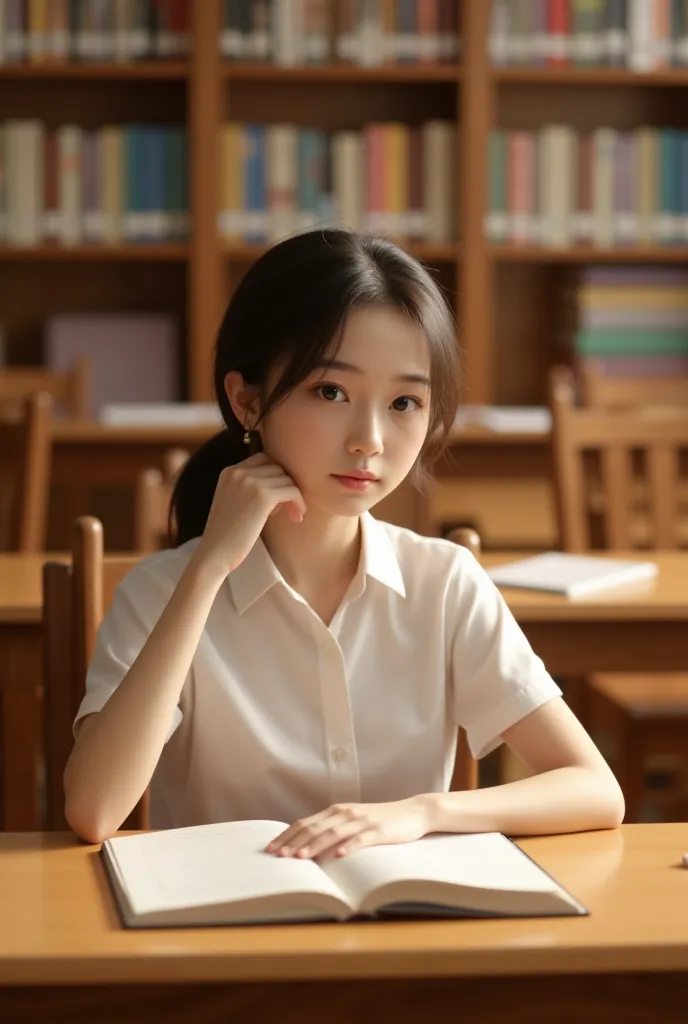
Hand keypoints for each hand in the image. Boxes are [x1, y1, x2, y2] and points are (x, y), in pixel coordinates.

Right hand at [191, 453, 305, 579]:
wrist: (215, 554)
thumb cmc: (227, 535)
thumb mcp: (233, 501)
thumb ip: (249, 487)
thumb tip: (282, 479)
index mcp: (229, 471)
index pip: (264, 459)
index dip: (276, 476)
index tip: (279, 497)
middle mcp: (238, 471)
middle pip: (278, 468)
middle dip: (285, 486)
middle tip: (287, 509)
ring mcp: (250, 482)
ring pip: (287, 479)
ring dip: (293, 496)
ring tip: (290, 515)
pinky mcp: (263, 496)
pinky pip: (292, 491)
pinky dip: (298, 503)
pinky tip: (297, 517)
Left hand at [265, 797, 433, 860]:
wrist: (413, 812)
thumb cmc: (380, 820)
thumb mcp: (353, 822)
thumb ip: (333, 829)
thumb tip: (307, 847)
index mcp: (336, 811)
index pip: (305, 823)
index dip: (287, 835)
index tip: (270, 849)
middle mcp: (345, 813)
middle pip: (314, 827)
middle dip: (294, 842)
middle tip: (278, 856)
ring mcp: (362, 821)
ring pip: (333, 833)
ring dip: (315, 845)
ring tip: (301, 858)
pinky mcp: (378, 830)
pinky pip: (360, 839)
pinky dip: (348, 846)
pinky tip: (339, 855)